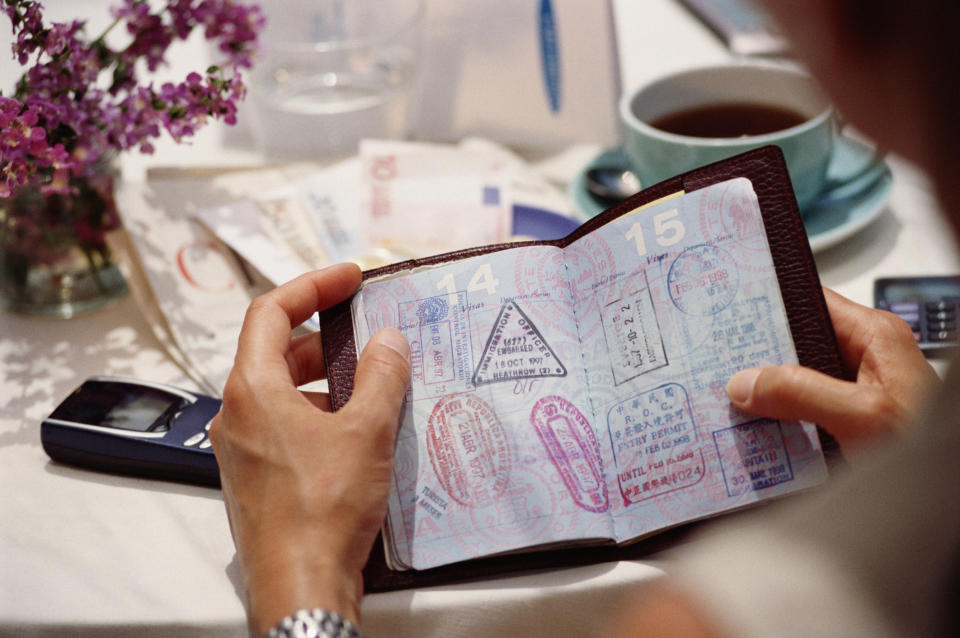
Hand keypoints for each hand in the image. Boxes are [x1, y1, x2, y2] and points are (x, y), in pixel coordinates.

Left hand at [209, 263, 410, 635]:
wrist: (302, 584)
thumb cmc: (321, 511)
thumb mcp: (366, 431)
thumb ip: (380, 376)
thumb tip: (387, 343)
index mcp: (252, 390)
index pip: (271, 312)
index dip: (312, 286)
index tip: (348, 278)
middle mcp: (238, 414)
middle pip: (275, 350)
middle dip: (323, 335)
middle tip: (365, 329)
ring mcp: (244, 448)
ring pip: (282, 390)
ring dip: (324, 378)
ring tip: (371, 381)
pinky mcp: (259, 476)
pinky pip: (286, 425)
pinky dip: (319, 413)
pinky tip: (358, 429)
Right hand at [726, 288, 938, 451]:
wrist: (948, 503)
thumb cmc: (929, 447)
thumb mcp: (863, 416)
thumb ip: (802, 393)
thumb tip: (745, 383)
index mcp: (873, 337)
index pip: (807, 303)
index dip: (766, 306)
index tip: (726, 315)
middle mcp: (862, 360)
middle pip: (792, 346)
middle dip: (755, 360)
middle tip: (714, 368)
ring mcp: (852, 394)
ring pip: (792, 384)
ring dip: (762, 398)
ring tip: (723, 403)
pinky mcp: (844, 425)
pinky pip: (799, 415)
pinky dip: (775, 424)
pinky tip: (752, 434)